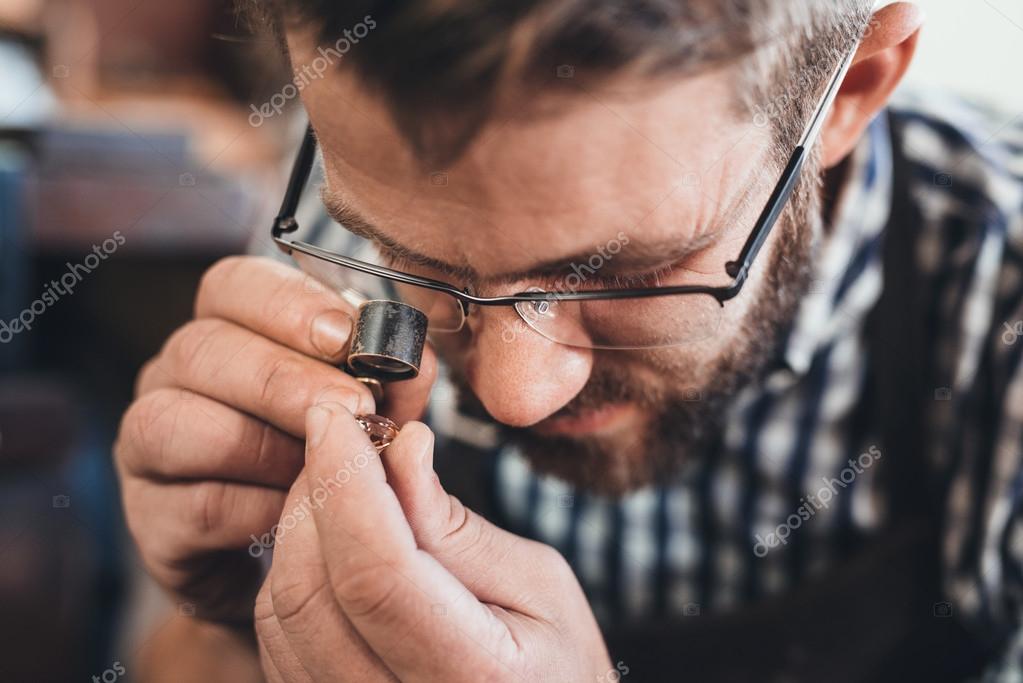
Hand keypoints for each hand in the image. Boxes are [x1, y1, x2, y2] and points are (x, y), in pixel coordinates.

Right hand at [114, 256, 436, 622]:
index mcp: (230, 331)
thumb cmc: (331, 465)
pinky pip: (194, 505)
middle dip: (284, 377)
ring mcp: (149, 447)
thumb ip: (393, 384)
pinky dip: (257, 510)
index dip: (287, 304)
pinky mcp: (153, 519)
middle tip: (354, 406)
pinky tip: (301, 516)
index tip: (346, 336)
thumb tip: (418, 362)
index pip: (232, 285)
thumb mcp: (370, 416)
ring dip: (265, 444)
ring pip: (176, 422)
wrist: (299, 565)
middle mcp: (174, 377)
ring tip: (329, 468)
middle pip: (202, 349)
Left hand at [254, 396, 611, 681]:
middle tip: (344, 441)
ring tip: (347, 490)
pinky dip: (297, 573)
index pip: (375, 572)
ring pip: (280, 614)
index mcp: (472, 680)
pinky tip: (337, 543)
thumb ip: (456, 525)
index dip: (345, 482)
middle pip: (310, 591)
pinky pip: (278, 641)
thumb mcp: (538, 583)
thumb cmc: (557, 662)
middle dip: (315, 495)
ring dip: (300, 531)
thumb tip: (400, 446)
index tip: (335, 416)